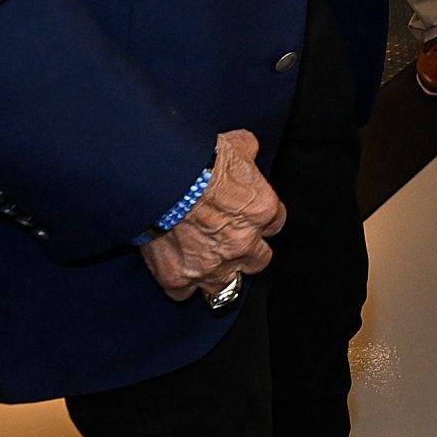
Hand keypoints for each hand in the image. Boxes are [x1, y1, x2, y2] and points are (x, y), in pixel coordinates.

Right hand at [138, 129, 284, 301]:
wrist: (160, 178)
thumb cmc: (198, 158)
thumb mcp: (237, 143)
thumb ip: (248, 152)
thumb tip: (248, 149)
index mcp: (262, 211)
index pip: (276, 224)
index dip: (260, 219)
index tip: (248, 215)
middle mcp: (243, 243)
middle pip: (259, 260)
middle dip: (247, 251)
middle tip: (230, 239)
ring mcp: (211, 265)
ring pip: (226, 286)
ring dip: (219, 275)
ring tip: (207, 262)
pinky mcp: (179, 277)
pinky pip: (185, 293)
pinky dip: (181, 284)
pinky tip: (177, 269)